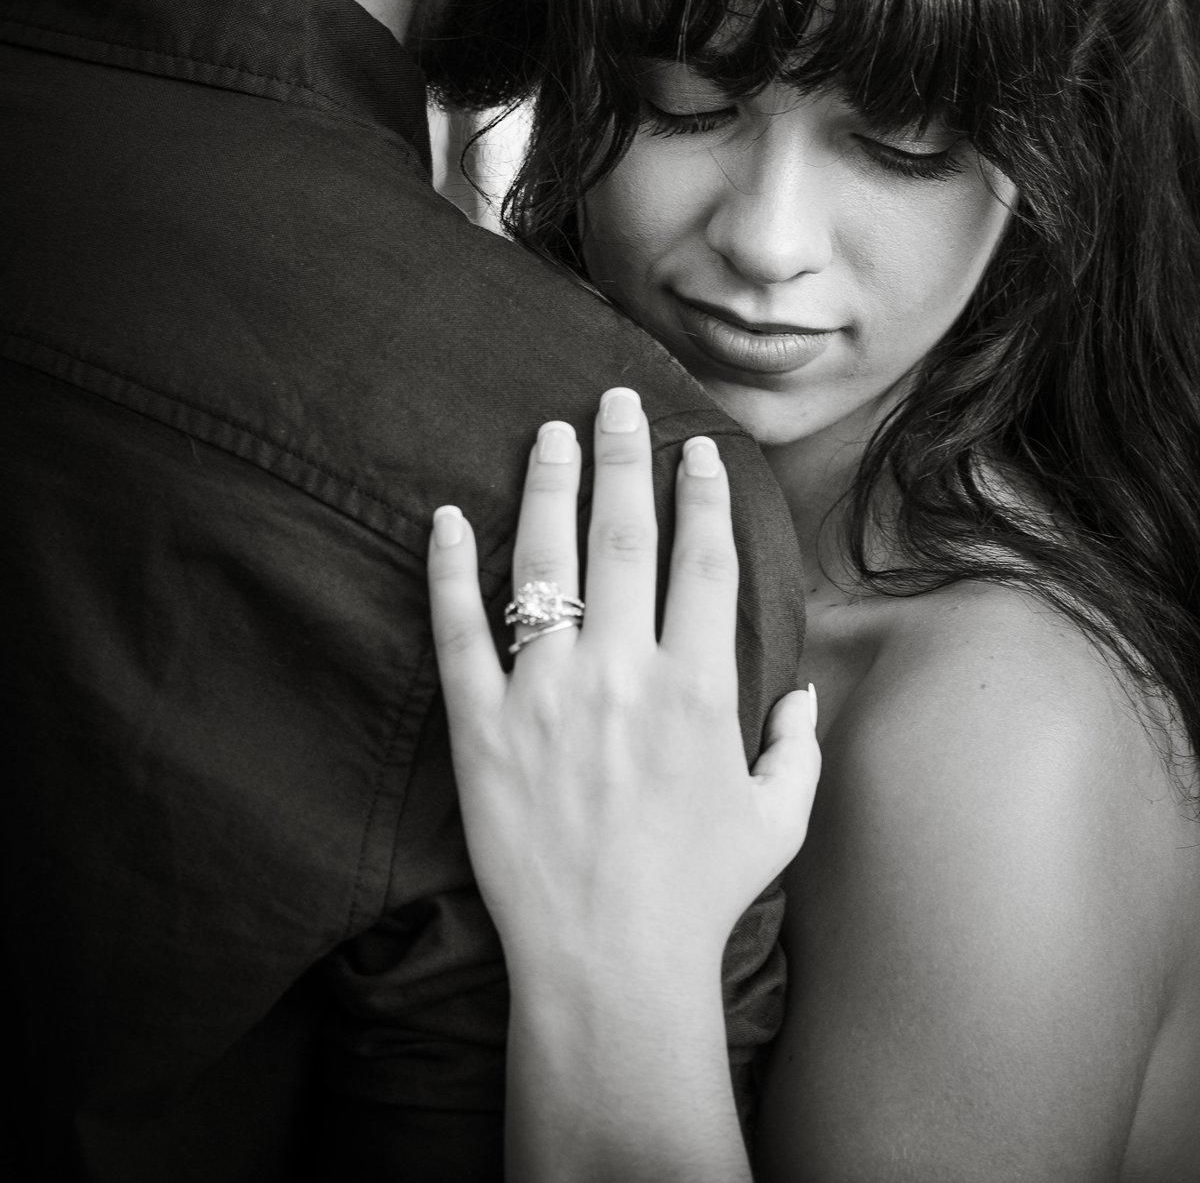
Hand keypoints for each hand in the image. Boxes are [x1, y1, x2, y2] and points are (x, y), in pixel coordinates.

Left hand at [426, 386, 820, 986]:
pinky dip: (447, 571)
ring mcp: (545, 697)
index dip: (701, 493)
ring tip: (548, 433)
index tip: (695, 448)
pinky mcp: (481, 729)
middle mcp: (622, 675)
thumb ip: (798, 742)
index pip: (702, 560)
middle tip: (615, 399)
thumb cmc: (700, 893)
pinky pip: (457, 633)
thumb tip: (803, 685)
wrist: (608, 963)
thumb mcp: (777, 818)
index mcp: (698, 688)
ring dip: (547, 487)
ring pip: (542, 563)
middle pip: (623, 536)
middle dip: (623, 455)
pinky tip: (443, 518)